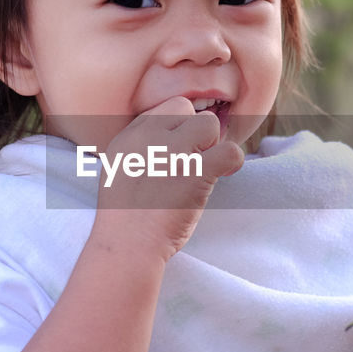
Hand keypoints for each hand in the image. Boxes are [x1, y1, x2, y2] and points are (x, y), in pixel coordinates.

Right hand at [92, 96, 243, 259]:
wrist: (129, 243)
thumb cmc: (126, 215)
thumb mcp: (120, 168)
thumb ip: (142, 147)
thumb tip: (173, 138)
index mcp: (130, 135)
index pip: (166, 108)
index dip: (179, 127)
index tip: (179, 150)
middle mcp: (149, 137)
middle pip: (187, 110)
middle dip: (195, 133)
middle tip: (191, 162)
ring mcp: (173, 152)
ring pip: (209, 123)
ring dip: (212, 146)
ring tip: (203, 170)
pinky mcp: (195, 172)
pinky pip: (230, 150)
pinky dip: (232, 162)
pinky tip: (222, 175)